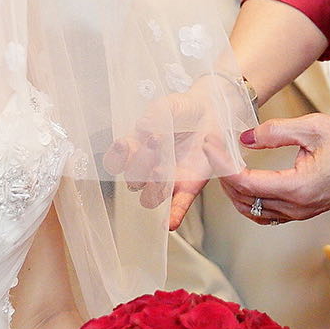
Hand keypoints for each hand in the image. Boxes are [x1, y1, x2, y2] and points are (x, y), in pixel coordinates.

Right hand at [105, 79, 243, 223]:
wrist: (213, 112)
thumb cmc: (184, 109)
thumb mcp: (167, 105)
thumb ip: (154, 114)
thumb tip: (144, 129)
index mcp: (137, 148)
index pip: (116, 162)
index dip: (117, 158)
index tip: (125, 144)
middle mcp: (148, 167)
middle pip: (132, 179)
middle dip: (141, 162)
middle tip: (158, 141)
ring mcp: (168, 179)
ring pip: (149, 197)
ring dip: (153, 187)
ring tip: (162, 169)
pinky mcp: (188, 185)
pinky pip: (178, 205)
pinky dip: (173, 215)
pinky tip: (170, 223)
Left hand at [220, 114, 329, 224]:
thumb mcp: (314, 127)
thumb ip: (276, 131)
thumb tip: (245, 138)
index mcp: (297, 188)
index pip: (244, 181)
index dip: (222, 163)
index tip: (211, 144)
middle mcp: (295, 207)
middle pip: (243, 199)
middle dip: (223, 175)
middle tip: (215, 150)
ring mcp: (299, 213)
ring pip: (252, 210)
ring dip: (234, 190)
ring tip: (225, 164)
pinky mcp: (302, 212)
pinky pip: (265, 214)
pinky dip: (248, 200)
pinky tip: (245, 183)